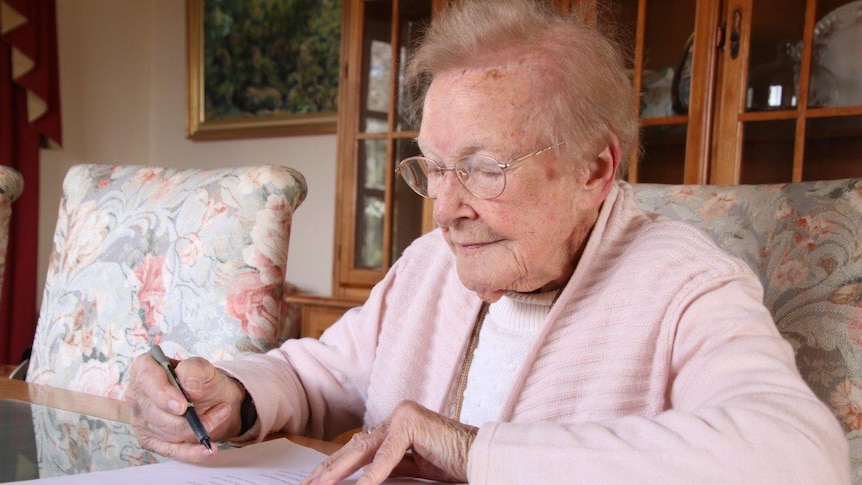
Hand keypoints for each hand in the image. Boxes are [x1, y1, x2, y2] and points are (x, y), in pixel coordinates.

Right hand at [126, 352, 245, 461]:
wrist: (212, 399)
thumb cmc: (201, 380)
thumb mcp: (204, 367)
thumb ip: (195, 369)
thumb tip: (190, 388)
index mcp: (144, 368)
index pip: (145, 379)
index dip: (162, 394)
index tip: (183, 405)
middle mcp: (137, 395)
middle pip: (154, 412)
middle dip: (188, 417)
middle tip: (219, 410)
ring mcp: (141, 420)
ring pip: (165, 432)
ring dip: (197, 429)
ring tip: (220, 415)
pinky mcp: (151, 440)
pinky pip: (170, 450)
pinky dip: (191, 452)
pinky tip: (206, 448)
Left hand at [302, 400, 477, 484]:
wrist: (481, 456)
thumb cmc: (453, 463)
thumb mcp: (412, 467)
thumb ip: (388, 468)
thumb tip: (361, 481)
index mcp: (396, 425)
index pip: (359, 449)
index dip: (336, 468)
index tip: (316, 482)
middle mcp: (397, 416)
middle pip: (356, 448)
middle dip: (330, 470)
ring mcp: (403, 416)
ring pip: (364, 450)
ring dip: (339, 472)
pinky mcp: (411, 423)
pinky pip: (387, 456)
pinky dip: (372, 475)